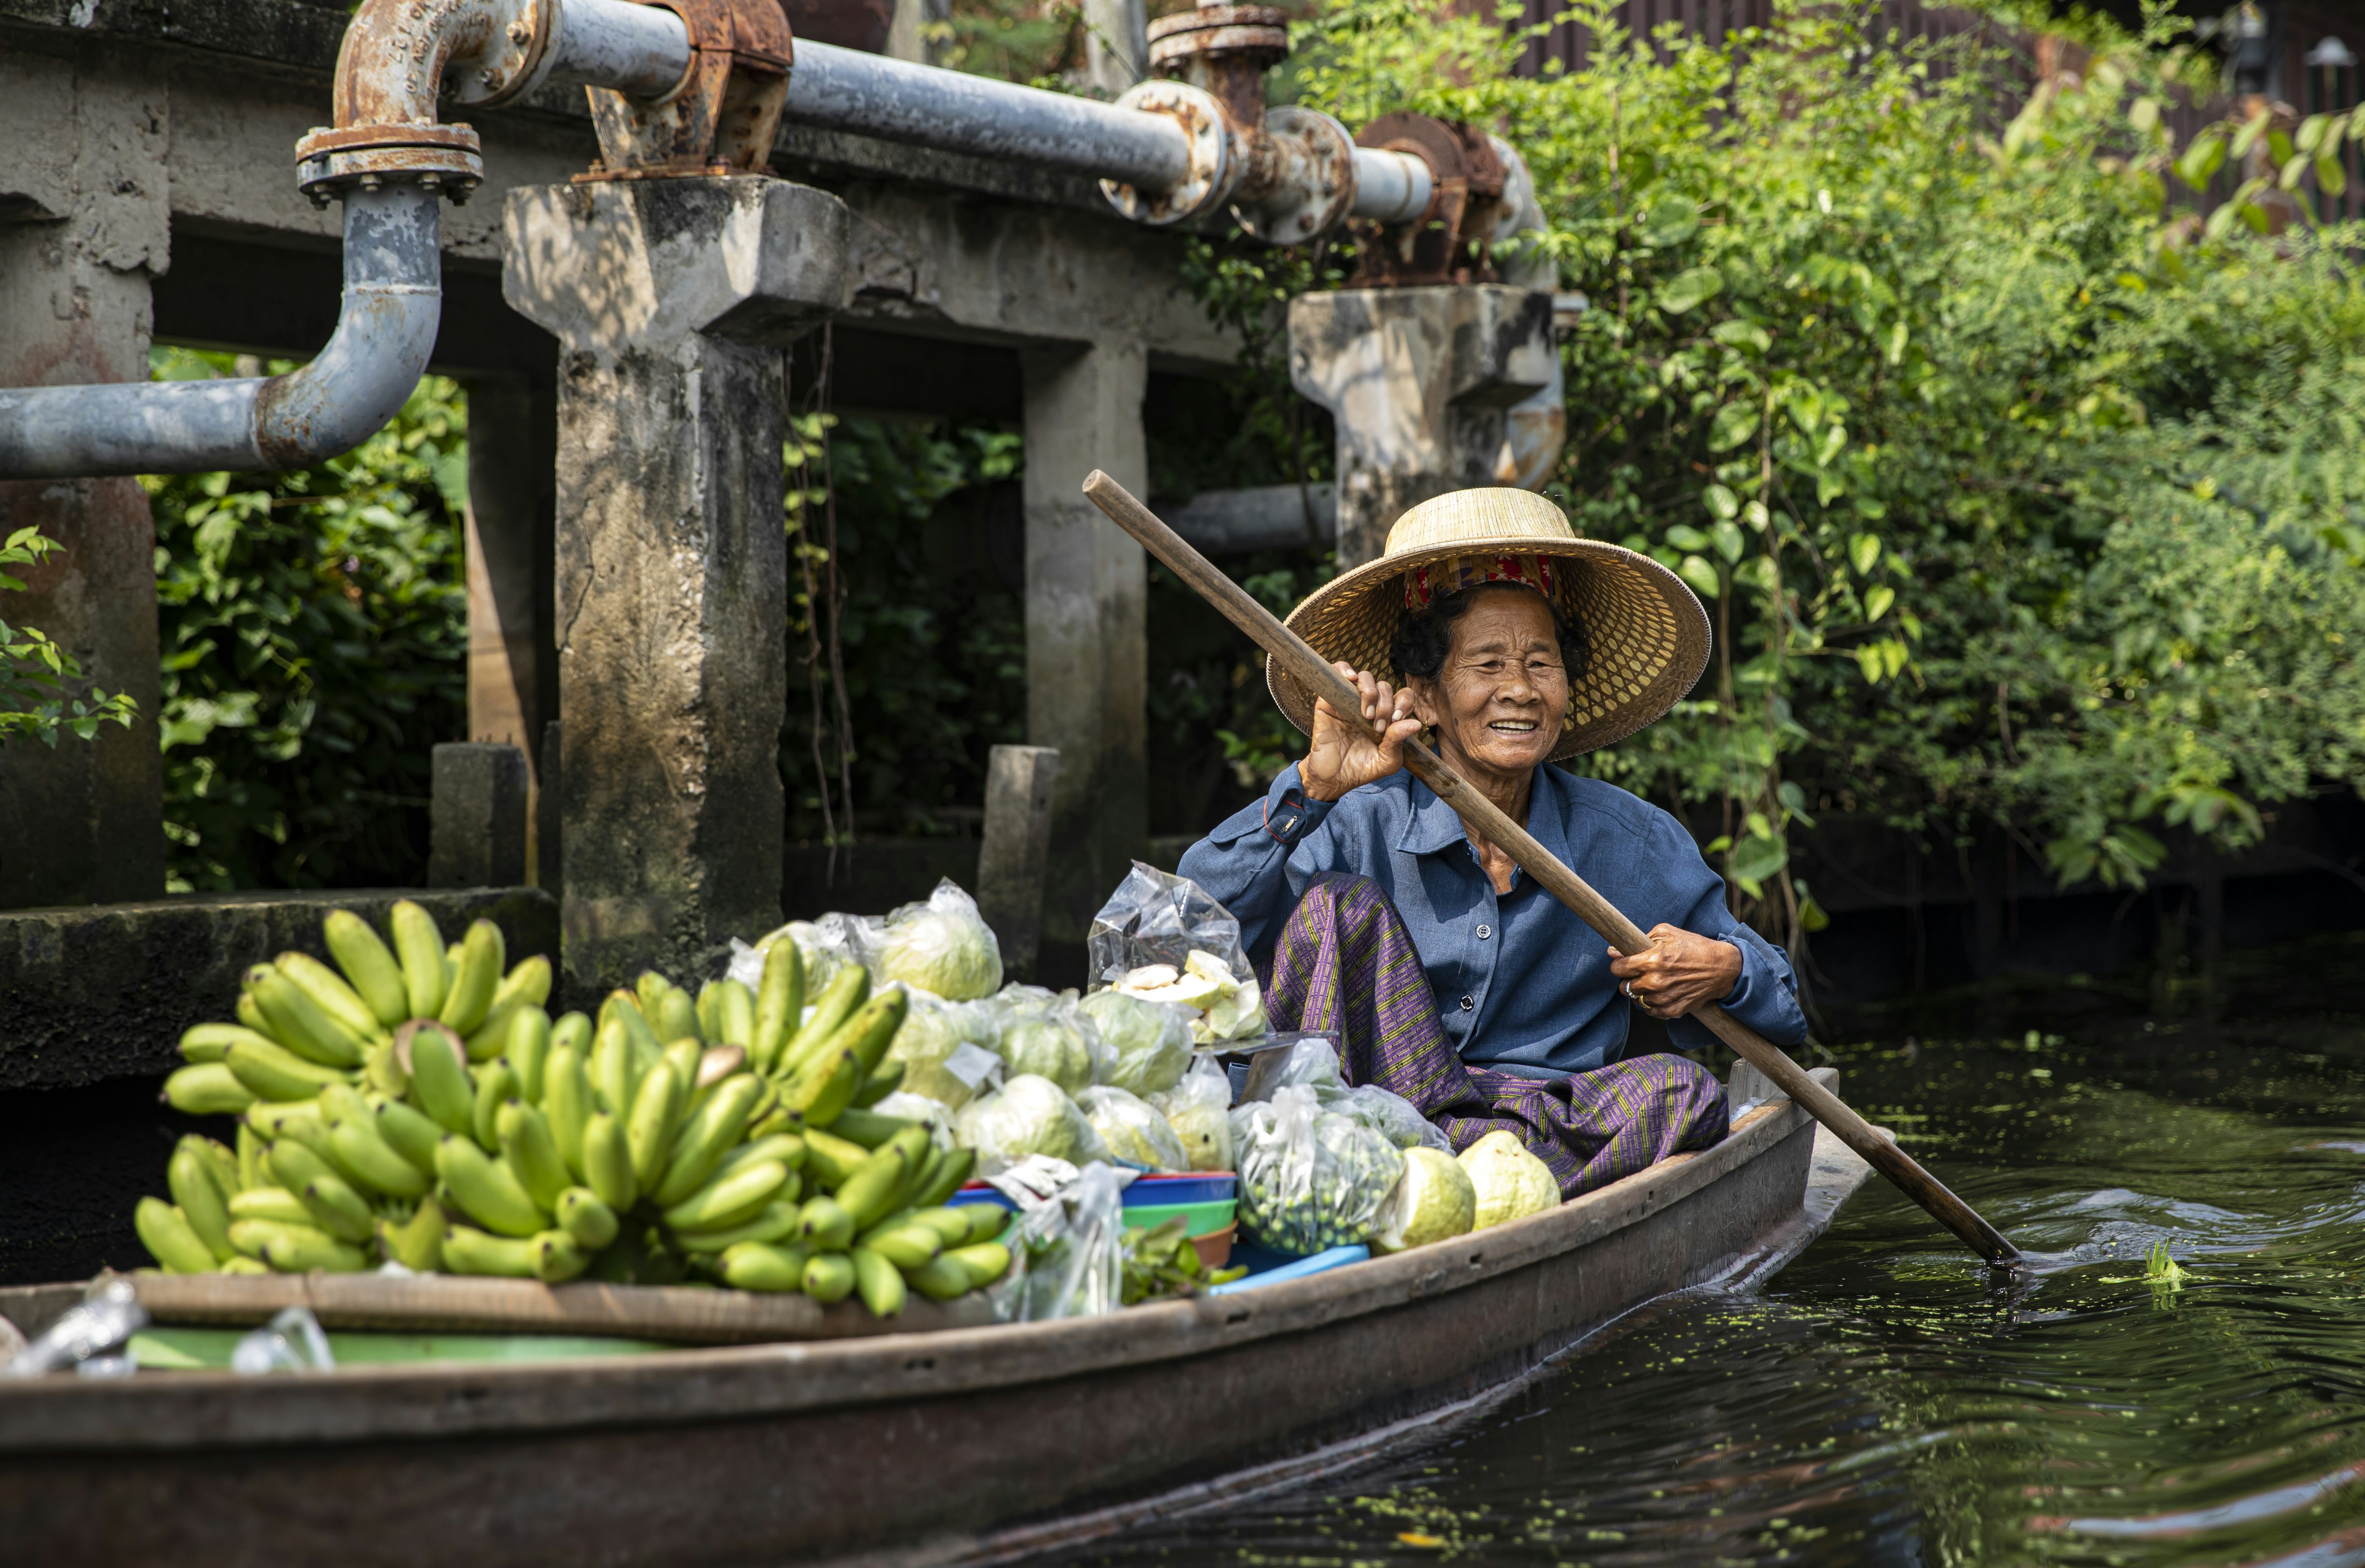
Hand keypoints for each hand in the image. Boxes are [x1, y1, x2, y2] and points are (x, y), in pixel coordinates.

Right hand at [1300, 662, 1424, 802]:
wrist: (1332, 778)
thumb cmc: (1360, 770)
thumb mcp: (1386, 762)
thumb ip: (1399, 742)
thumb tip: (1415, 724)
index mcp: (1387, 717)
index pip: (1403, 697)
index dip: (1403, 703)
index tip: (1394, 721)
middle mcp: (1370, 705)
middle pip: (1385, 686)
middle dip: (1386, 706)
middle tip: (1377, 727)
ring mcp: (1349, 700)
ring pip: (1365, 677)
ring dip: (1370, 693)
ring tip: (1365, 714)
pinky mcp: (1330, 699)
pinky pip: (1338, 671)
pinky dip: (1344, 669)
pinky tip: (1350, 679)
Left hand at [1607, 925, 1742, 1019]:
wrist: (1722, 967)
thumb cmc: (1694, 946)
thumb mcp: (1667, 932)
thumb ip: (1639, 940)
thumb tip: (1613, 951)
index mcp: (1652, 960)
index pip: (1618, 969)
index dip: (1618, 965)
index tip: (1623, 964)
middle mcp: (1656, 981)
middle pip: (1625, 987)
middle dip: (1628, 980)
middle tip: (1639, 974)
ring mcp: (1664, 998)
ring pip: (1637, 1000)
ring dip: (1641, 992)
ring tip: (1653, 982)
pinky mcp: (1674, 1010)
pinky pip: (1651, 1012)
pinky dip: (1653, 1004)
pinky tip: (1661, 993)